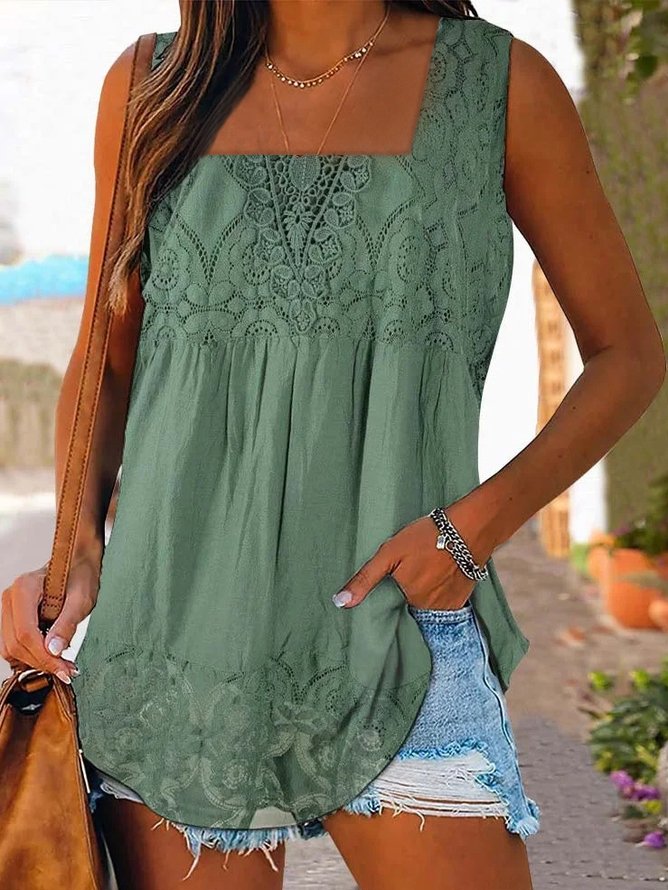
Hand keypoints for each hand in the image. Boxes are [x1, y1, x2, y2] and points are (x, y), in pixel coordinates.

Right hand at [0, 543, 102, 683]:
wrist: (78, 561)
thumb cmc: (82, 574)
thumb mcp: (82, 599)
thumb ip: (67, 624)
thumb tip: (53, 650)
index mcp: (25, 589)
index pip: (25, 633)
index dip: (44, 656)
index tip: (64, 670)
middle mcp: (10, 598)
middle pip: (15, 644)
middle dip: (40, 662)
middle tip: (67, 671)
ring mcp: (8, 608)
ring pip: (10, 647)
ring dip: (34, 661)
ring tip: (61, 665)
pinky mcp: (12, 617)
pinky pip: (13, 643)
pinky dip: (30, 655)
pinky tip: (51, 656)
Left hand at [331, 495, 495, 610]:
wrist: (470, 527)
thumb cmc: (427, 536)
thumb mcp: (389, 553)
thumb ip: (365, 579)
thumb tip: (340, 603)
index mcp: (408, 597)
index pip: (396, 599)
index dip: (399, 585)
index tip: (405, 569)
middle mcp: (429, 608)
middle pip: (414, 601)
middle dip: (414, 584)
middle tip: (419, 561)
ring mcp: (448, 605)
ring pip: (431, 601)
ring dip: (430, 587)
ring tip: (433, 564)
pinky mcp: (464, 599)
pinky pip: (448, 601)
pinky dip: (445, 589)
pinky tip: (446, 570)